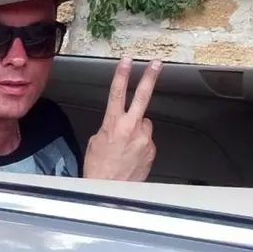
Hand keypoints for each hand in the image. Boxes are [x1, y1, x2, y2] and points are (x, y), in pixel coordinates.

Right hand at [83, 56, 161, 181]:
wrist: (110, 190)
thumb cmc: (98, 168)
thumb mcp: (96, 141)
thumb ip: (110, 126)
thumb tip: (119, 123)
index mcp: (113, 124)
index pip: (117, 93)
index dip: (122, 75)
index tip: (127, 61)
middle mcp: (131, 129)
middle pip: (143, 97)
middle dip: (150, 78)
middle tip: (157, 64)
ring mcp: (144, 139)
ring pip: (144, 124)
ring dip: (138, 129)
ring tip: (126, 146)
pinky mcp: (152, 150)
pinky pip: (147, 140)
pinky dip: (141, 144)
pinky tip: (131, 155)